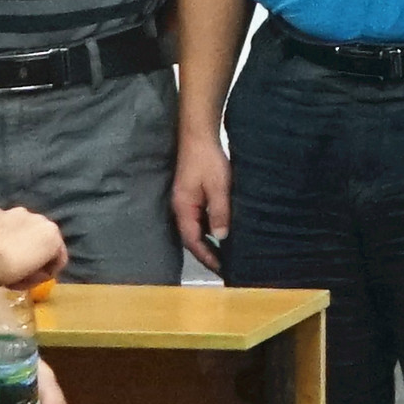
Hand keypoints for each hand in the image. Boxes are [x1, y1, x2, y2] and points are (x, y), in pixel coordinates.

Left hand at [0, 201, 73, 294]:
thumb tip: (40, 271)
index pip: (59, 253)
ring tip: (4, 256)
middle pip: (40, 237)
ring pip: (20, 228)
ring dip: (17, 239)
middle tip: (22, 269)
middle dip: (34, 250)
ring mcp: (13, 212)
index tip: (39, 279)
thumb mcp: (32, 278)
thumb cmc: (10, 268)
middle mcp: (36, 216)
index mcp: (51, 232)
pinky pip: (1, 225)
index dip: (51, 268)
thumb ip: (42, 271)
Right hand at [170, 132, 230, 263]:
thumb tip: (221, 237)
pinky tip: (220, 231)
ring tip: (223, 254)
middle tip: (223, 266)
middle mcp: (180, 208)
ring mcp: (184, 201)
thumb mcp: (218, 186)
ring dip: (206, 242)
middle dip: (205, 253)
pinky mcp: (190, 195)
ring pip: (195, 228)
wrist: (198, 135)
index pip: (192, 240)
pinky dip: (208, 228)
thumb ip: (219, 211)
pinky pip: (198, 218)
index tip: (220, 268)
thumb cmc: (208, 159)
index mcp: (184, 208)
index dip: (206, 256)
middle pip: (191, 237)